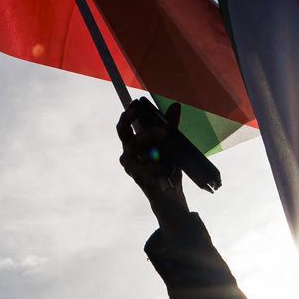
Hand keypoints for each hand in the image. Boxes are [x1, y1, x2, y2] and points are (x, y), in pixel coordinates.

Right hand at [117, 99, 188, 224]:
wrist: (170, 194)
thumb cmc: (166, 167)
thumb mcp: (170, 144)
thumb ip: (171, 126)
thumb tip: (175, 106)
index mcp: (133, 144)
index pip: (124, 126)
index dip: (128, 114)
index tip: (136, 103)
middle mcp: (128, 154)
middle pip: (124, 134)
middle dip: (130, 120)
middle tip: (145, 115)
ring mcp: (132, 167)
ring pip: (133, 147)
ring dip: (147, 137)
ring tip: (163, 132)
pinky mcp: (139, 178)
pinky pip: (146, 166)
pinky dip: (159, 164)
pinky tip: (167, 164)